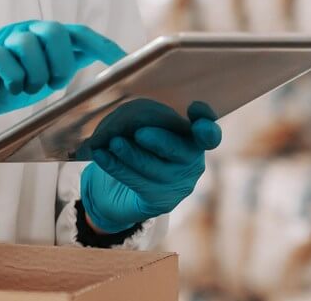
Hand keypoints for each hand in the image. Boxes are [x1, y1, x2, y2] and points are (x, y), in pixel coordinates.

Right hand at [0, 21, 124, 142]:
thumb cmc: (11, 85)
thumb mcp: (47, 77)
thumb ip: (69, 65)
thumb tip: (104, 70)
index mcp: (45, 36)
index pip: (79, 33)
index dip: (103, 45)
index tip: (123, 62)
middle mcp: (27, 31)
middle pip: (54, 31)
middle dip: (61, 62)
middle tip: (54, 83)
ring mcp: (6, 40)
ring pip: (29, 44)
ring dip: (36, 75)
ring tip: (29, 88)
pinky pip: (6, 59)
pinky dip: (15, 79)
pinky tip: (12, 88)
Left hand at [80, 103, 221, 232]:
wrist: (121, 191)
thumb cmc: (139, 149)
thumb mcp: (146, 129)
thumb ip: (146, 120)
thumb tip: (128, 118)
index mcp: (193, 140)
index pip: (209, 133)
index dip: (205, 122)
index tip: (195, 108)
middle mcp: (191, 163)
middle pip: (182, 150)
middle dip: (161, 141)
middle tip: (140, 133)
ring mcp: (178, 184)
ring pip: (154, 168)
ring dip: (131, 154)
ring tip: (113, 143)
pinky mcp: (159, 201)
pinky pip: (136, 182)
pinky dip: (116, 167)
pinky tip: (101, 156)